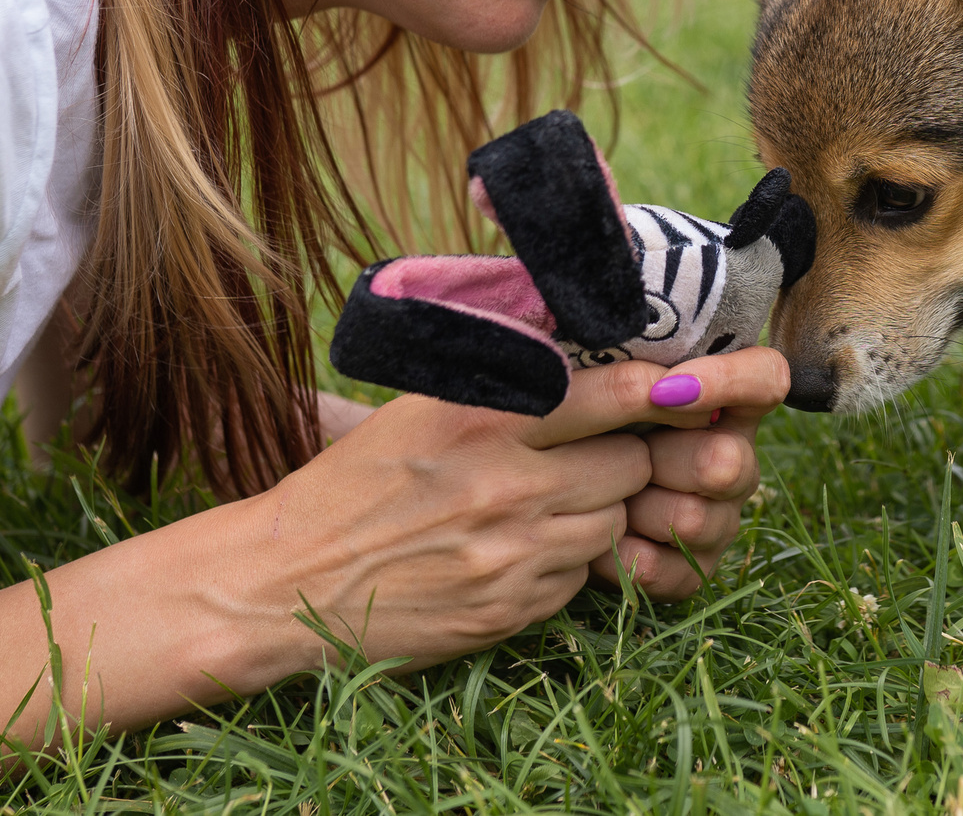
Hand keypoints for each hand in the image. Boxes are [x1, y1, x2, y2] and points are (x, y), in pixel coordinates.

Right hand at [231, 365, 668, 676]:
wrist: (287, 582)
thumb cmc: (355, 483)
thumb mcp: (420, 411)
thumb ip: (505, 384)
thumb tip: (589, 352)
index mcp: (480, 420)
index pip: (612, 394)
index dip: (657, 390)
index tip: (676, 386)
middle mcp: (505, 485)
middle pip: (630, 463)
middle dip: (625, 454)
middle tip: (596, 449)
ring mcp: (513, 555)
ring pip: (612, 521)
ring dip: (598, 509)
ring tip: (548, 500)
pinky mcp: (511, 611)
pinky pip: (579, 576)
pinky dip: (565, 560)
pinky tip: (519, 547)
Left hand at [570, 347, 788, 599]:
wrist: (545, 495)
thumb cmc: (576, 419)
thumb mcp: (598, 378)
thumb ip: (626, 360)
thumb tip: (644, 368)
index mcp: (720, 400)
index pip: (765, 377)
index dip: (728, 383)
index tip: (666, 390)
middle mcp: (732, 456)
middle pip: (727, 461)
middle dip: (663, 461)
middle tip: (622, 454)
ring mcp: (719, 517)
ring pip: (695, 519)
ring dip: (638, 510)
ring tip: (605, 496)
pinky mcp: (695, 568)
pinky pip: (676, 572)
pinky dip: (628, 557)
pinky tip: (601, 542)